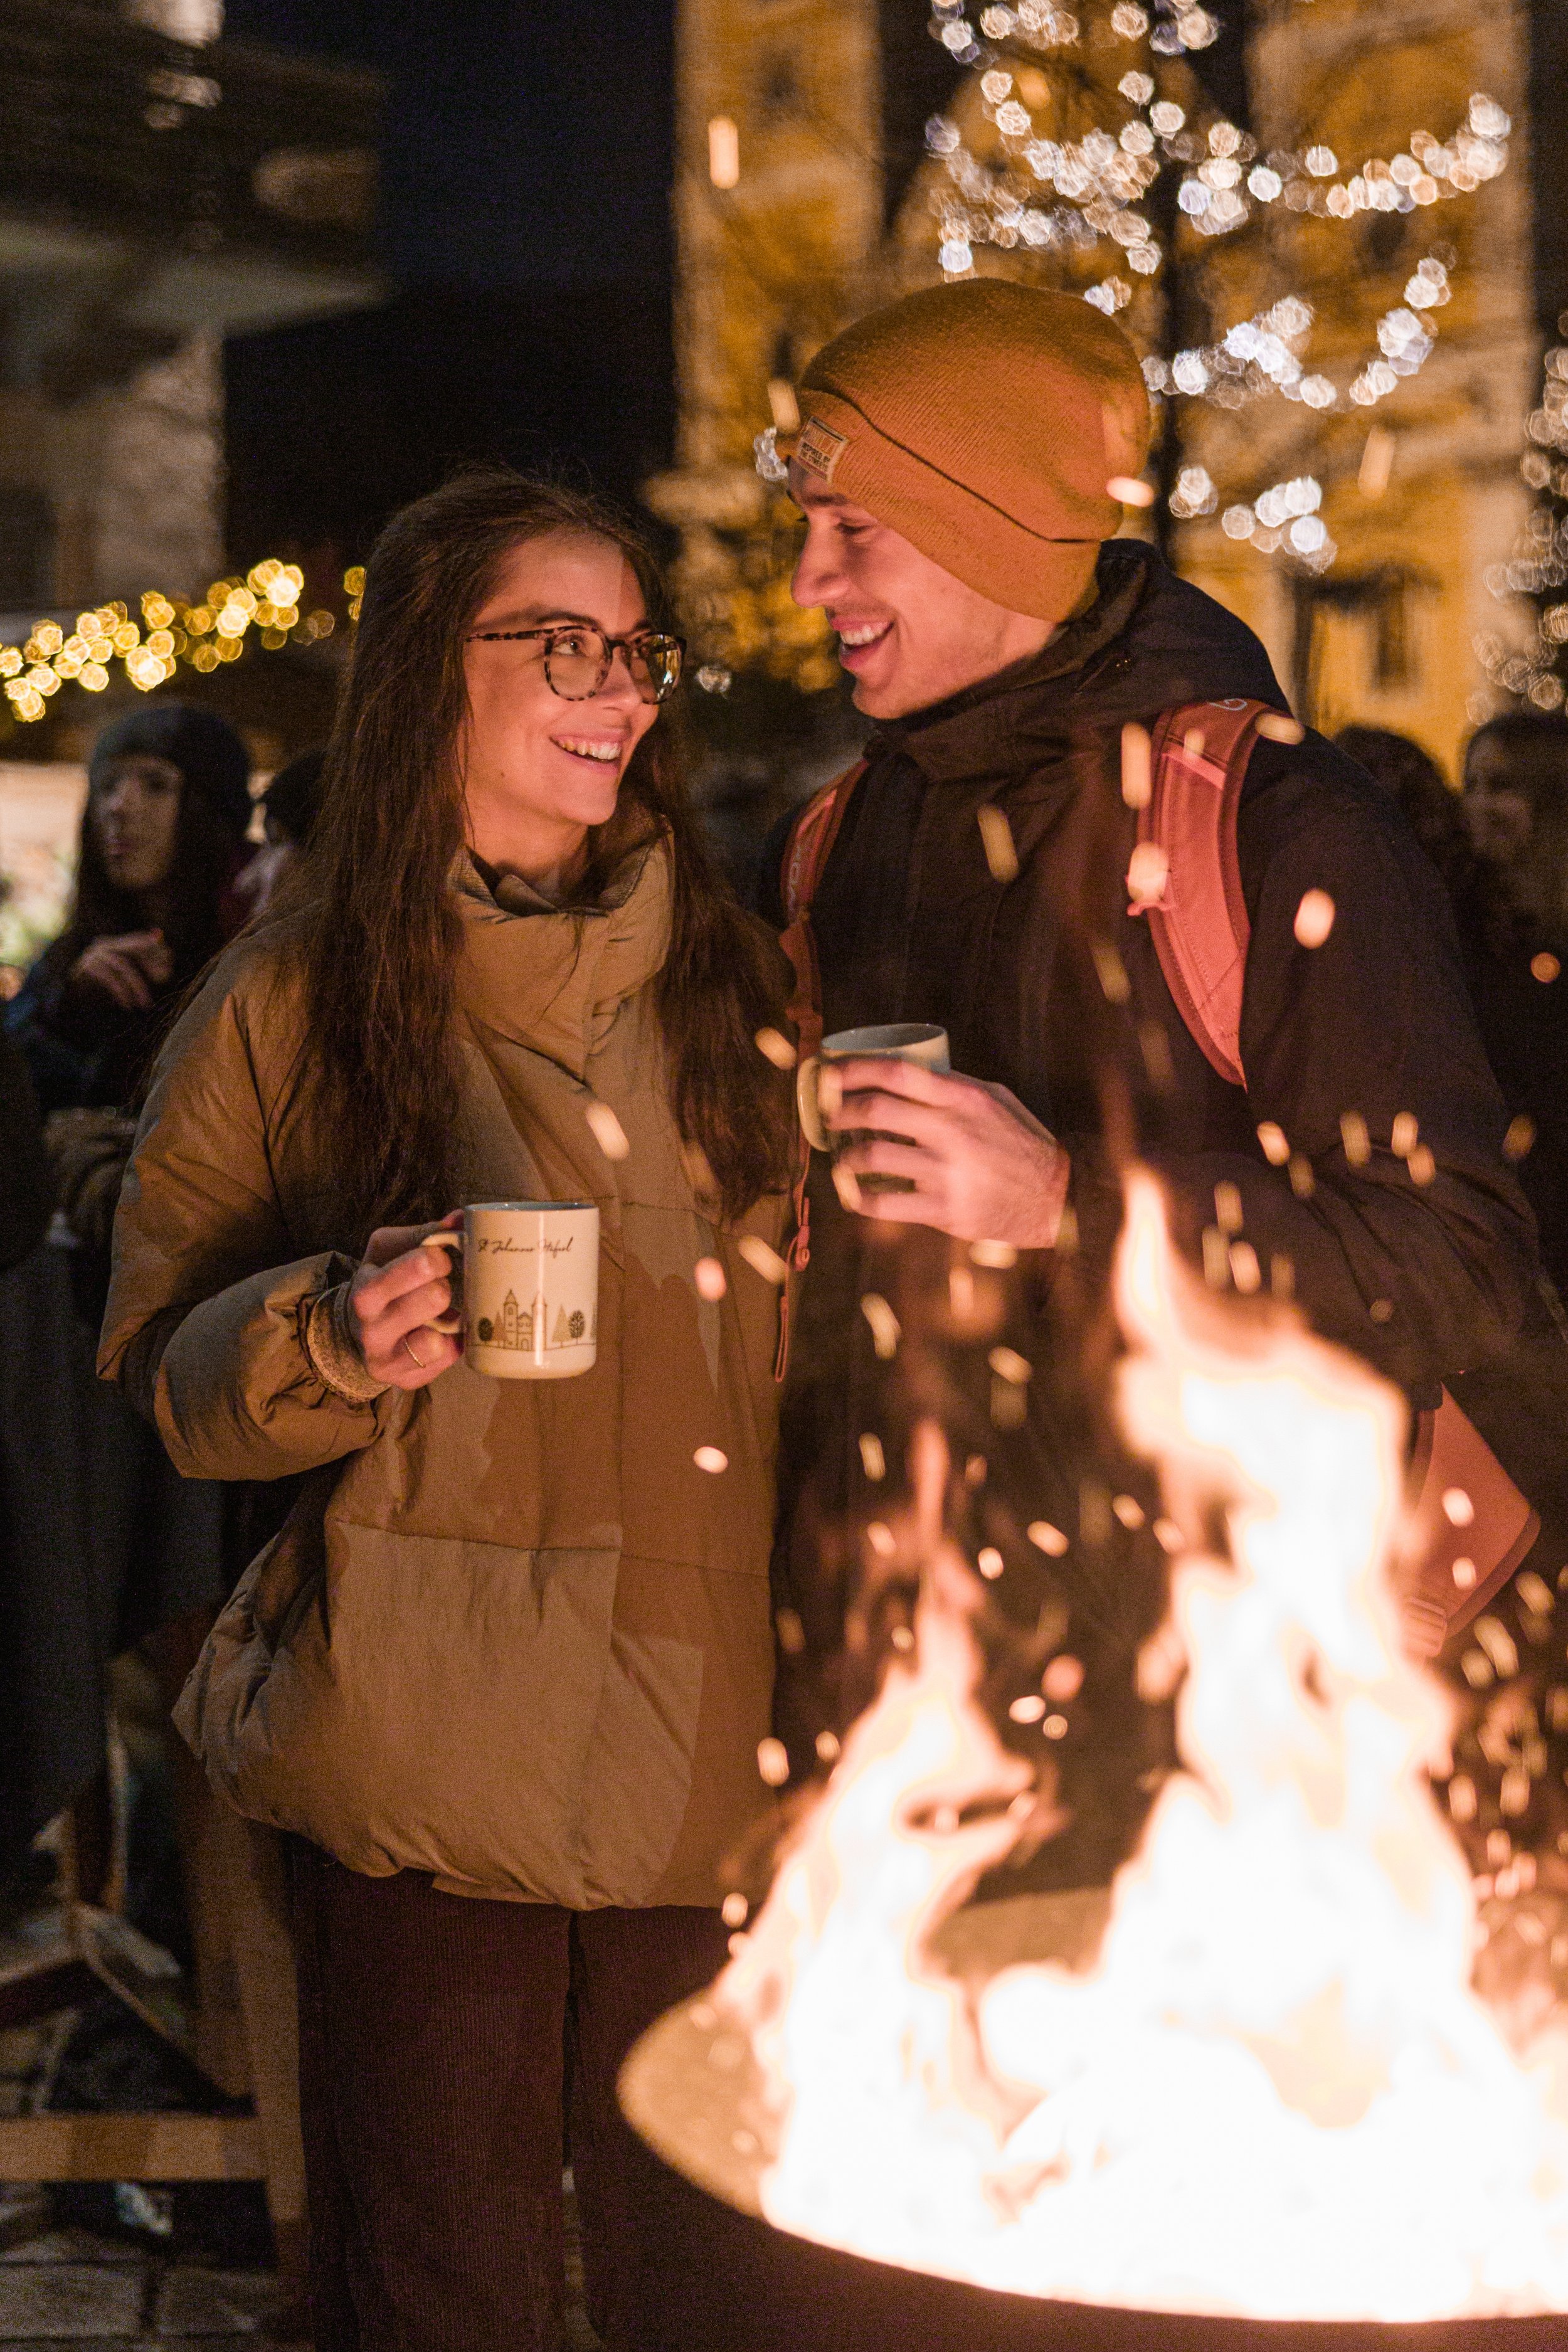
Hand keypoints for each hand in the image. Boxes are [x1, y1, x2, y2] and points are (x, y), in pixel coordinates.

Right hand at [70, 930, 172, 1010]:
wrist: (73, 1005)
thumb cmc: (104, 993)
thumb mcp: (128, 981)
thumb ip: (147, 971)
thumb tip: (166, 962)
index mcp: (116, 945)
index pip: (140, 941)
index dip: (156, 951)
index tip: (168, 967)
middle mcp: (104, 946)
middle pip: (134, 949)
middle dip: (151, 964)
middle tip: (163, 981)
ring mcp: (93, 955)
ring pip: (122, 965)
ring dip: (136, 985)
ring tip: (145, 1004)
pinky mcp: (85, 968)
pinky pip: (108, 977)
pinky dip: (120, 991)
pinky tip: (127, 1005)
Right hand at [348, 1211, 463, 1390]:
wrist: (356, 1333)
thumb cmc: (382, 1283)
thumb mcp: (389, 1251)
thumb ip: (423, 1233)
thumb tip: (461, 1218)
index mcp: (367, 1291)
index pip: (414, 1268)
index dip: (435, 1259)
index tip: (439, 1258)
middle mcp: (372, 1331)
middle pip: (434, 1299)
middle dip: (444, 1288)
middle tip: (441, 1287)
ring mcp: (389, 1361)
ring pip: (438, 1341)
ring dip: (450, 1323)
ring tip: (443, 1314)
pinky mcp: (408, 1381)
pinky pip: (449, 1360)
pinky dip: (454, 1343)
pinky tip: (444, 1334)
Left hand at [824, 1058, 1069, 1246]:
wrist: (1055, 1199)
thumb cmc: (1021, 1145)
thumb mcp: (996, 1101)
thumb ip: (954, 1088)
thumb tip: (906, 1075)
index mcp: (963, 1098)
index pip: (897, 1073)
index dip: (855, 1068)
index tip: (831, 1072)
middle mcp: (952, 1131)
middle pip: (875, 1110)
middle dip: (839, 1110)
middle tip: (828, 1115)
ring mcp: (945, 1172)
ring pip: (872, 1156)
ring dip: (846, 1156)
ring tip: (843, 1156)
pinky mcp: (943, 1210)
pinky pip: (883, 1204)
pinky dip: (859, 1197)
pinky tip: (854, 1194)